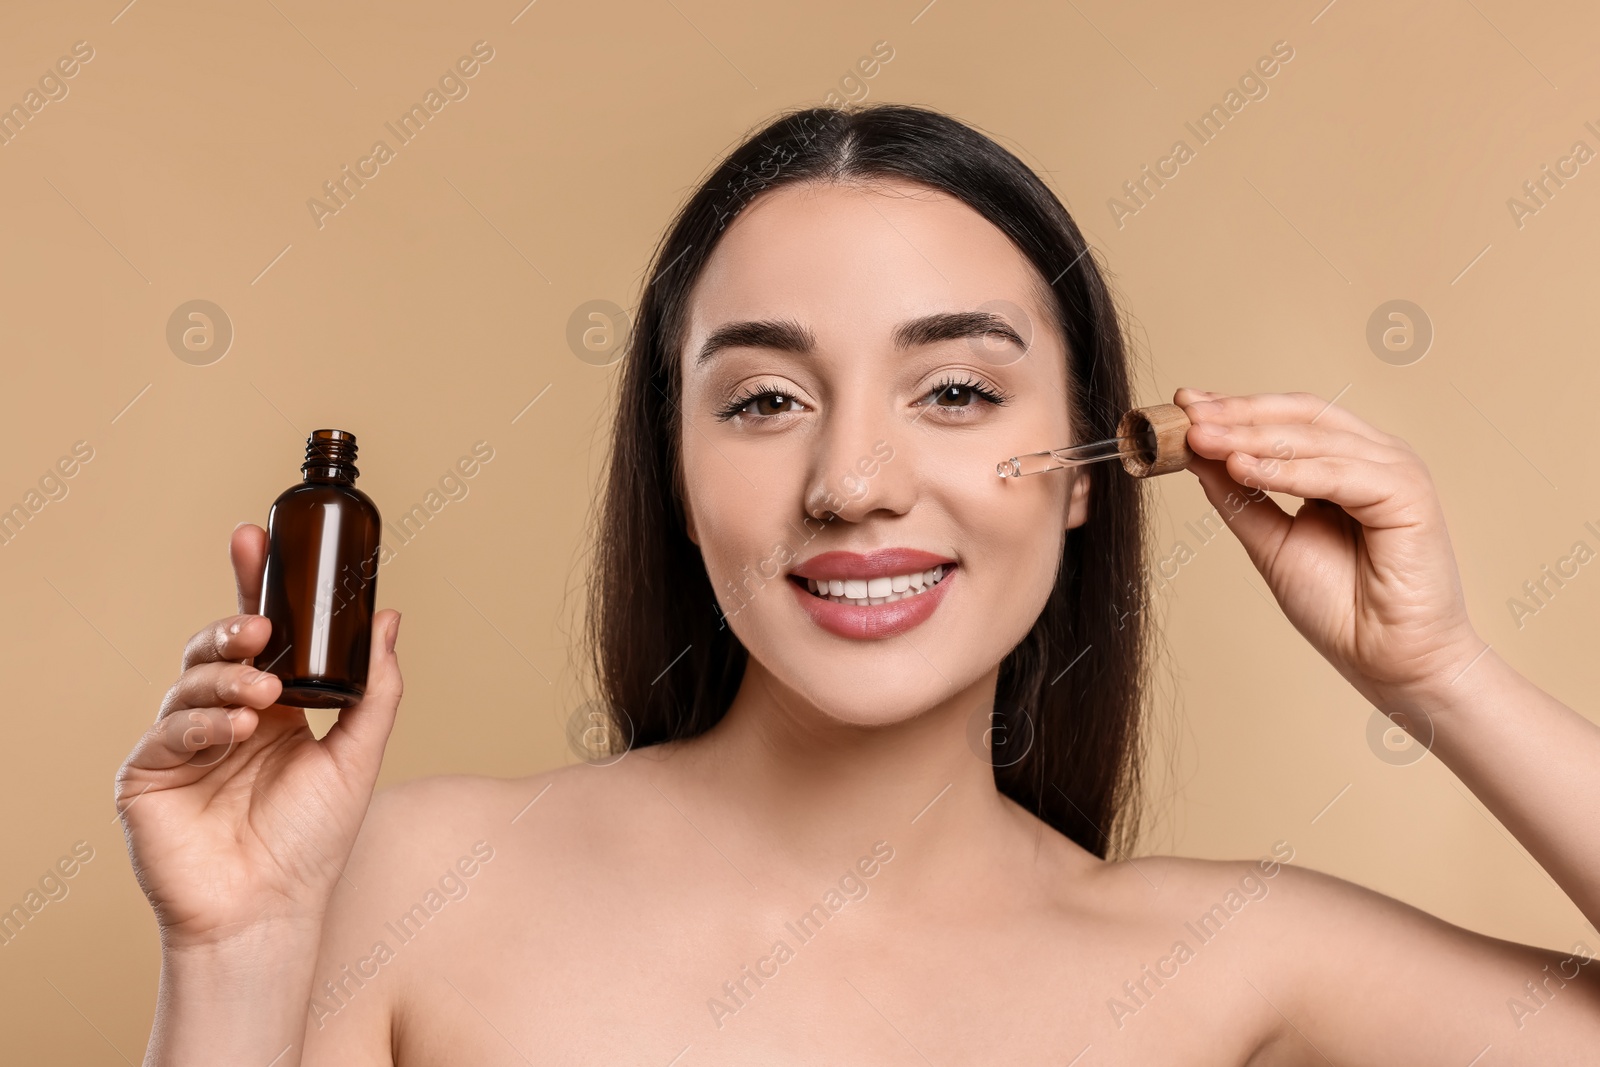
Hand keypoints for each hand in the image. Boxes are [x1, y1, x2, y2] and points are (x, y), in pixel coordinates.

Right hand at [115, 523, 402, 950]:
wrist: (270, 910)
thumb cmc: (312, 842)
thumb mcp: (357, 755)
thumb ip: (375, 688)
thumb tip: (388, 618)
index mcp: (273, 706)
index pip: (258, 633)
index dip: (251, 584)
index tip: (252, 537)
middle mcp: (226, 716)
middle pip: (216, 646)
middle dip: (233, 626)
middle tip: (259, 628)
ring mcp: (183, 743)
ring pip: (190, 681)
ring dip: (226, 678)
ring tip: (263, 694)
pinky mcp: (148, 774)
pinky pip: (169, 731)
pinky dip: (204, 722)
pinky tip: (237, 730)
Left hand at [1173, 388, 1483, 707]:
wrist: (1387, 660)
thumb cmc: (1339, 606)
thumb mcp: (1270, 541)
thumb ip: (1239, 496)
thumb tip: (1197, 455)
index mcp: (1346, 461)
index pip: (1286, 419)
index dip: (1235, 408)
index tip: (1183, 406)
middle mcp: (1374, 456)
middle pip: (1300, 416)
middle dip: (1238, 414)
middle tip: (1187, 416)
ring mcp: (1396, 470)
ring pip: (1314, 439)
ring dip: (1252, 438)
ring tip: (1201, 440)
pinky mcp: (1408, 494)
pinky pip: (1338, 474)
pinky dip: (1287, 471)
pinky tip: (1244, 468)